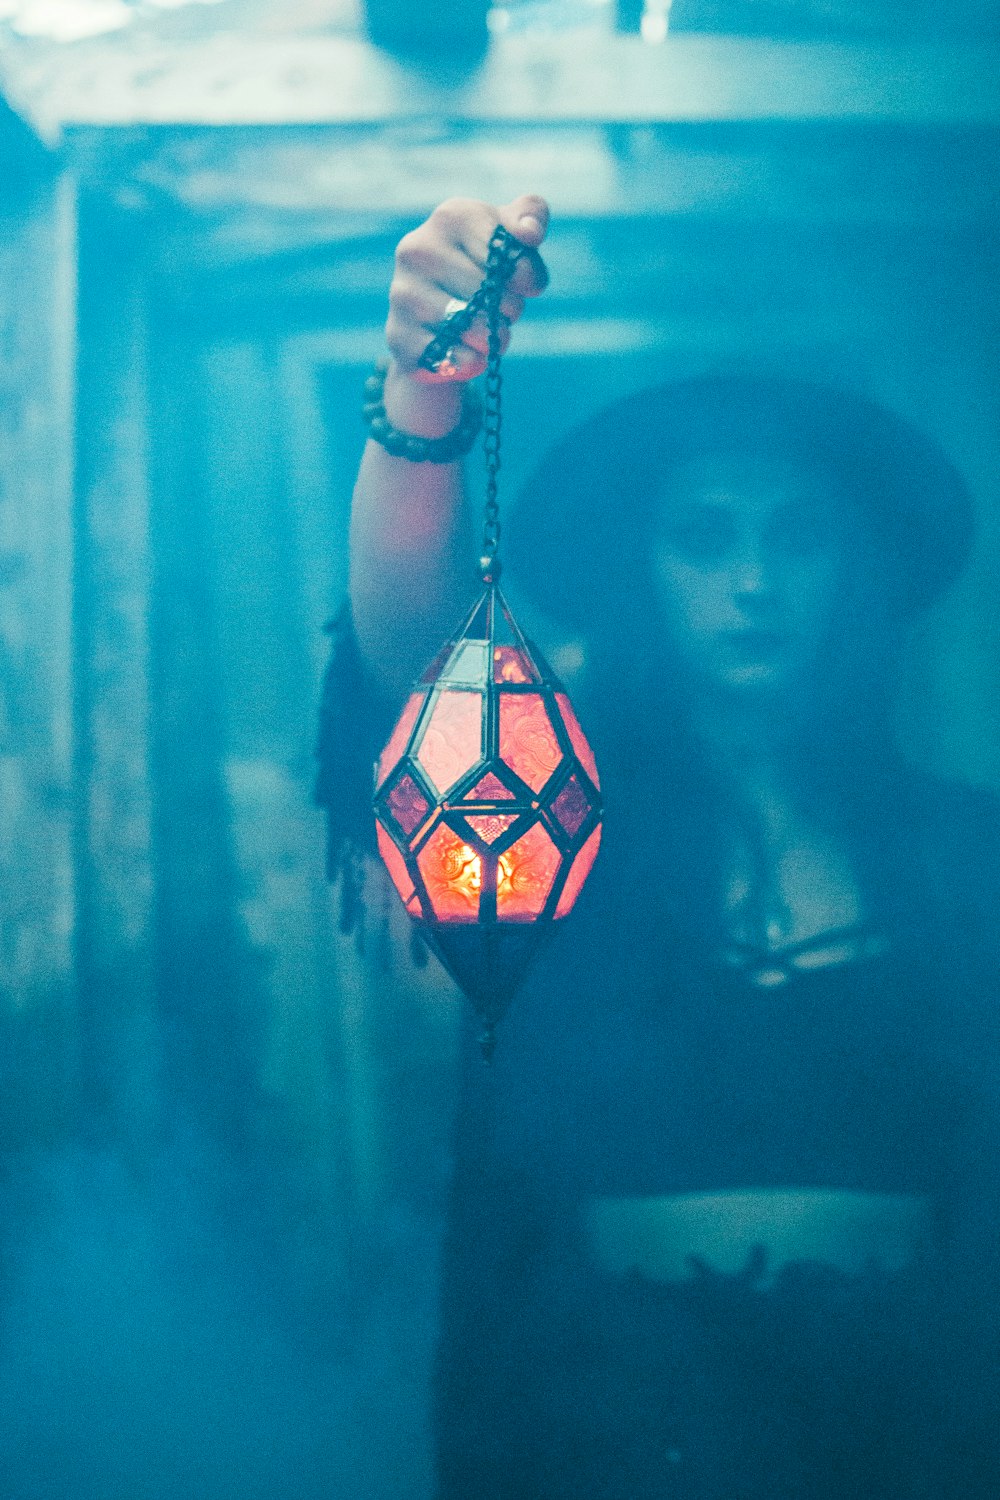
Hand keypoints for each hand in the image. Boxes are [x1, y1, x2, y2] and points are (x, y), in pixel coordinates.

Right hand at [386, 194, 549, 383]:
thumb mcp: (509, 238)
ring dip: (494, 337)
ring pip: (475, 327)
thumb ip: (531, 217)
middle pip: (493, 292)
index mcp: (450, 216)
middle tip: (497, 307)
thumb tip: (529, 233)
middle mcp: (418, 249)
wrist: (437, 320)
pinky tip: (464, 350)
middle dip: (510, 308)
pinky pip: (457, 358)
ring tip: (484, 330)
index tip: (520, 281)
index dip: (525, 275)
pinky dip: (472, 361)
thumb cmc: (482, 272)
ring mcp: (403, 293)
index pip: (507, 252)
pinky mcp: (399, 337)